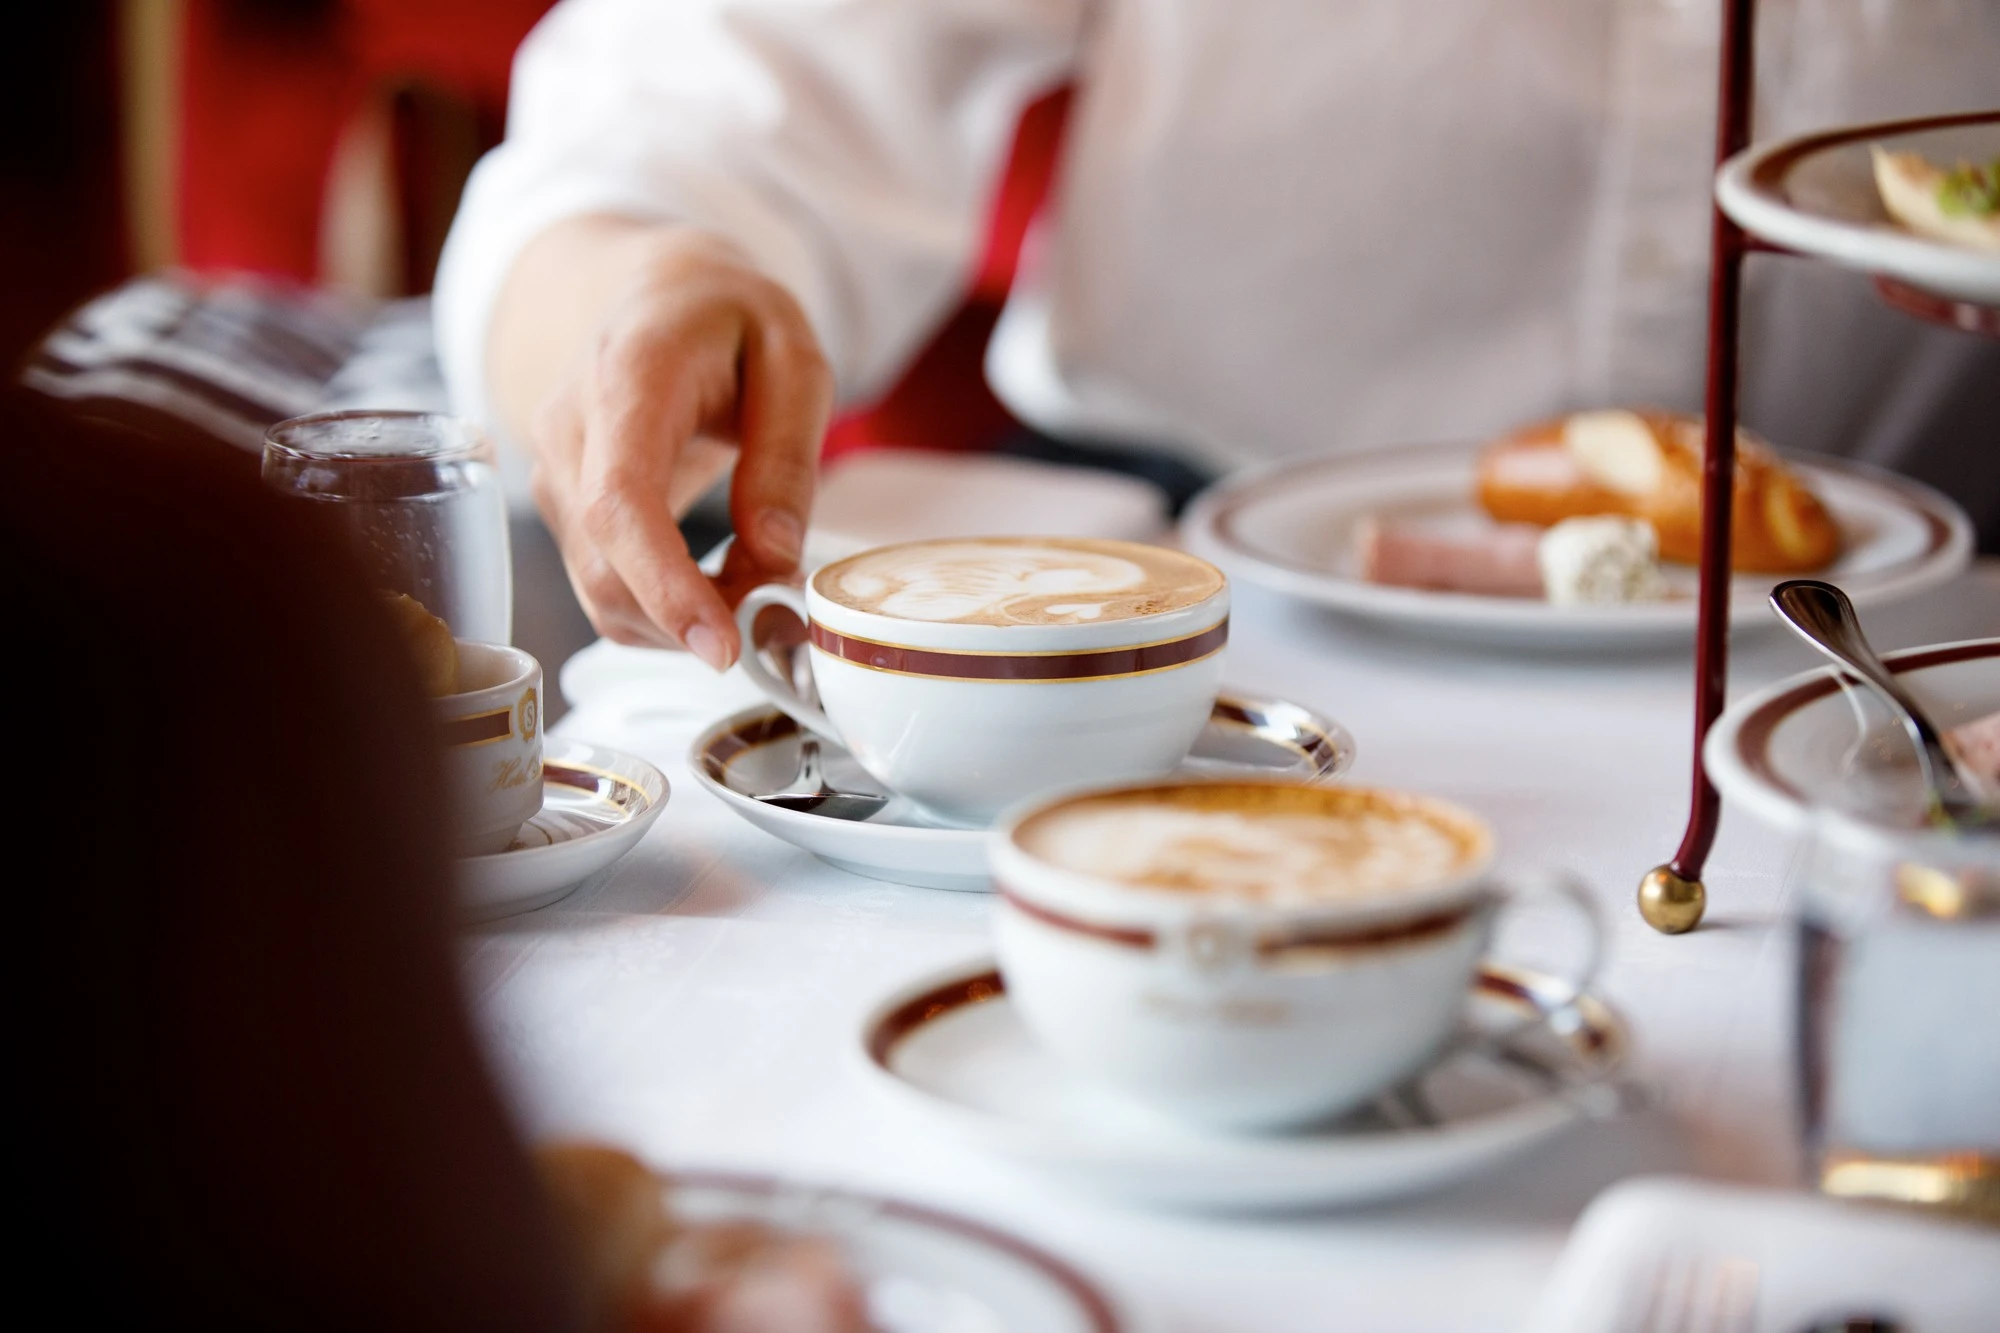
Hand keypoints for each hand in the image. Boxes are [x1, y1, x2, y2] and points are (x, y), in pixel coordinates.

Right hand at [522, 225, 833, 666]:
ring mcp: (553, 469)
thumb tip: (774, 554)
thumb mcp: (794, 360)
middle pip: (603, 564)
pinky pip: (602, 585)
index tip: (719, 643)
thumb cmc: (730, 320)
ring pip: (599, 589)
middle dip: (691, 617)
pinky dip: (661, 609)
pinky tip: (715, 583)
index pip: (621, 500)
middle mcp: (569, 427)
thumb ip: (787, 454)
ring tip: (755, 586)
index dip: (663, 584)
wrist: (658, 295)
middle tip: (776, 615)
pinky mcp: (562, 505)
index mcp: (628, 376)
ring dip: (680, 619)